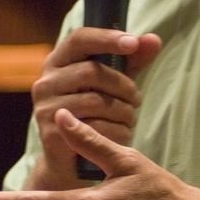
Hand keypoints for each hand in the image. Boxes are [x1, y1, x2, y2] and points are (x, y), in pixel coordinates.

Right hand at [30, 28, 160, 185]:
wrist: (73, 161)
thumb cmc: (96, 114)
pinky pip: (94, 128)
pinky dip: (117, 131)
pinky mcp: (52, 134)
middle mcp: (45, 82)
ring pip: (96, 101)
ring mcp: (45, 109)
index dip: (107, 38)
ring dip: (123, 111)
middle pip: (92, 72)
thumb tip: (153, 39)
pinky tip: (122, 134)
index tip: (133, 43)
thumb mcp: (115, 83)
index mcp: (58, 62)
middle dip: (124, 86)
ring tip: (130, 118)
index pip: (79, 38)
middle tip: (137, 99)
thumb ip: (133, 60)